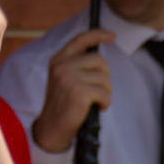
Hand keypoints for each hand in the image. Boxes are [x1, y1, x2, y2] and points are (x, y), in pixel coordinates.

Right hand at [30, 27, 113, 153]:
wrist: (52, 129)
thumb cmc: (62, 105)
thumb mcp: (65, 80)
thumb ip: (77, 66)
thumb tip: (100, 59)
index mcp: (58, 61)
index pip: (80, 40)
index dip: (98, 35)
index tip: (112, 35)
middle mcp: (62, 67)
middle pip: (99, 60)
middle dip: (105, 75)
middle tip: (99, 90)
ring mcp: (69, 79)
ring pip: (104, 78)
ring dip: (105, 92)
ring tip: (95, 101)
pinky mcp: (79, 93)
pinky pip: (105, 93)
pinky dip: (105, 103)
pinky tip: (97, 108)